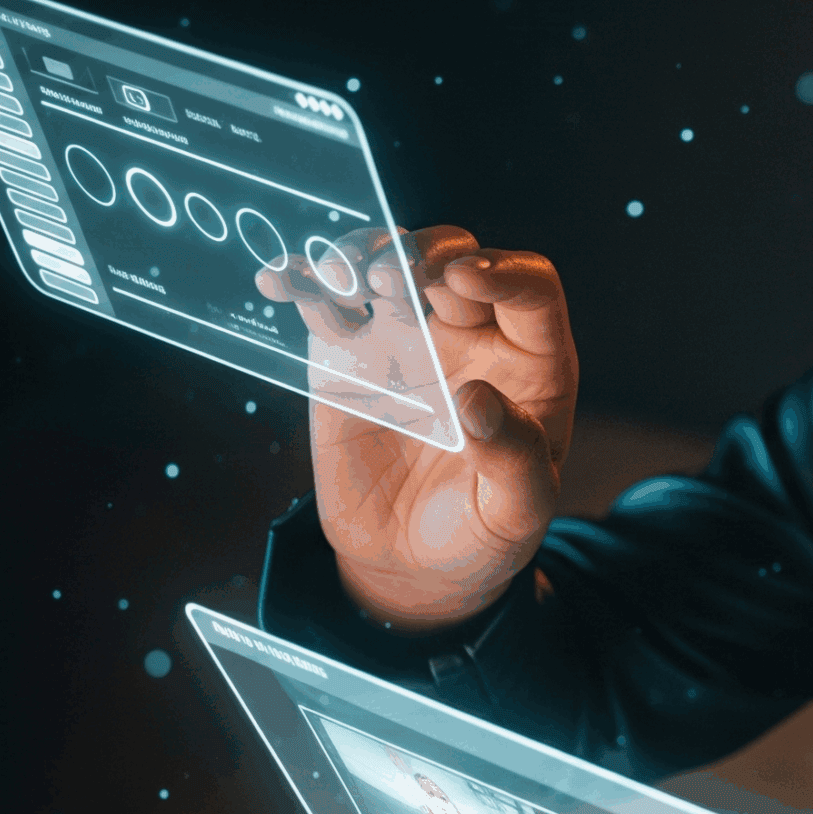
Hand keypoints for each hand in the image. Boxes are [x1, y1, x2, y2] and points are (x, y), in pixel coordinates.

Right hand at [260, 225, 576, 631]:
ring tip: (340, 279)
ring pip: (389, 260)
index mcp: (532, 363)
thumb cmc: (482, 531)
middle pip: (455, 257)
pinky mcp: (348, 350)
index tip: (464, 281)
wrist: (410, 562)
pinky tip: (280, 278)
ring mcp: (408, 335)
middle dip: (423, 253)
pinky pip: (325, 300)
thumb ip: (512, 459)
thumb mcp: (516, 511)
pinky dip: (301, 279)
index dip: (503, 272)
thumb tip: (477, 399)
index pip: (532, 289)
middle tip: (390, 281)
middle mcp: (473, 333)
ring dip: (361, 251)